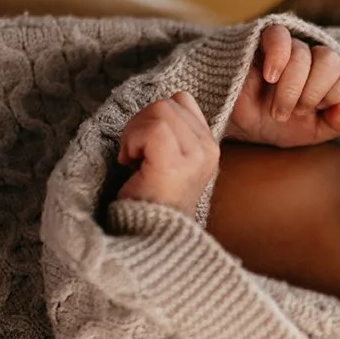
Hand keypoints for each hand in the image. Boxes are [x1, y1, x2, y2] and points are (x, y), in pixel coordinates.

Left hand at [117, 92, 220, 215]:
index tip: (145, 148)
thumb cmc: (150, 202)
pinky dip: (132, 142)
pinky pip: (152, 128)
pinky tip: (131, 164)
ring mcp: (196, 156)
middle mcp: (208, 149)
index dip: (154, 117)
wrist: (148, 238)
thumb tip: (155, 107)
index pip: (181, 100)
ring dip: (133, 134)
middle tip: (134, 156)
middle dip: (140, 124)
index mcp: (208, 146)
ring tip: (134, 161)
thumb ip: (171, 133)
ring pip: (158, 110)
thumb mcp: (168, 160)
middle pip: (166, 103)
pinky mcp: (176, 163)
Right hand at [225, 23, 339, 146]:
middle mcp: (314, 58)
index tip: (318, 110)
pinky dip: (278, 58)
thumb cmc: (272, 124)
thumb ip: (338, 123)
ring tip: (276, 109)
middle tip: (295, 112)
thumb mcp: (311, 132)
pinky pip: (280, 37)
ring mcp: (290, 46)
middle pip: (331, 61)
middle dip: (313, 92)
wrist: (232, 121)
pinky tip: (269, 76)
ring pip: (304, 55)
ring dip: (290, 88)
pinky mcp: (263, 38)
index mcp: (331, 79)